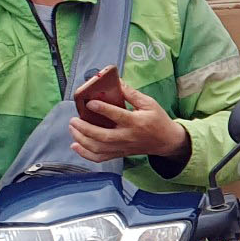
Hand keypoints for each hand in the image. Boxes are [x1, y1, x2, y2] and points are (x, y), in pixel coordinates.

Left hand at [70, 81, 192, 164]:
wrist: (167, 141)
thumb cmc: (158, 120)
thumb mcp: (149, 103)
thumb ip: (132, 94)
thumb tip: (117, 82)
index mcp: (135, 122)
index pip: (116, 116)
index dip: (102, 109)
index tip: (89, 102)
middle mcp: (127, 136)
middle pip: (102, 136)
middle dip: (84, 128)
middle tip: (74, 119)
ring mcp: (122, 147)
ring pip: (98, 148)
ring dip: (81, 140)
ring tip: (73, 128)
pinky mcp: (120, 153)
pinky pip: (100, 158)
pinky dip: (85, 154)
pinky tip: (75, 145)